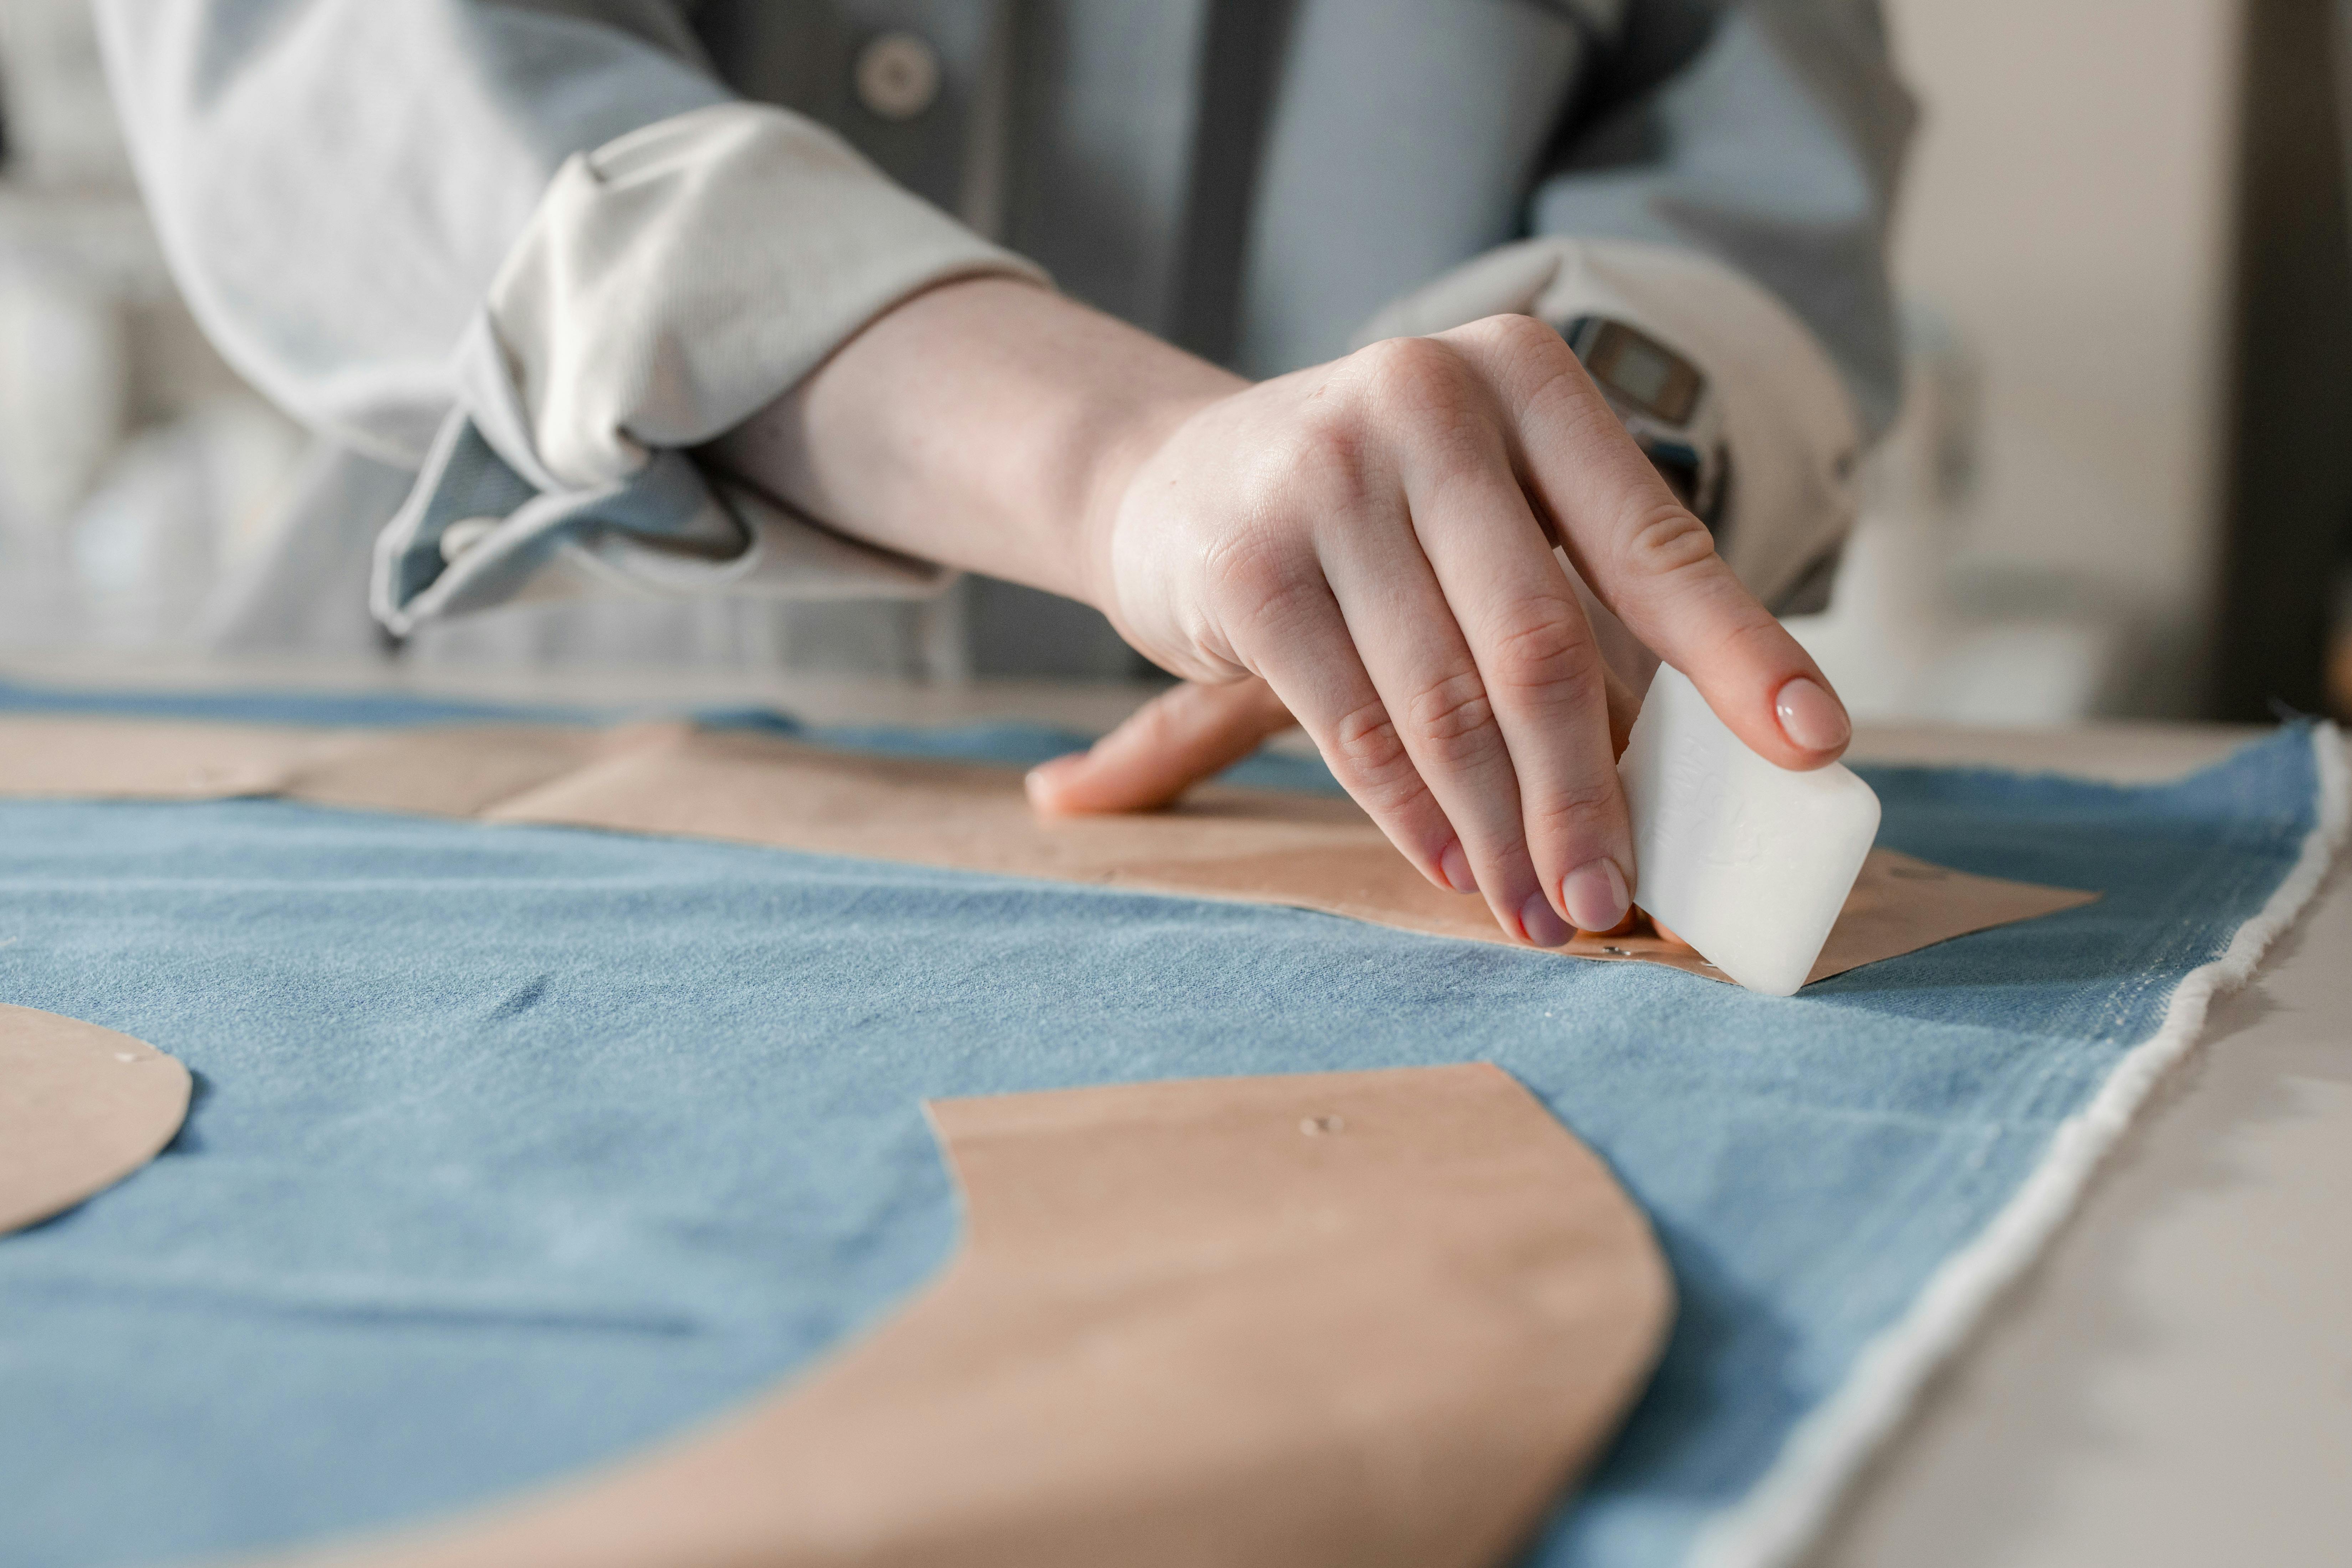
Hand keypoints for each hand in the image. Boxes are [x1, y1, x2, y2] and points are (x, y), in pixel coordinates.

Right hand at [1047, 316, 1850, 945]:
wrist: (1172, 479)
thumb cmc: (1375, 514)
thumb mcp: (1486, 515)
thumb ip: (1579, 611)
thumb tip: (1696, 775)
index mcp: (1525, 376)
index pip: (1655, 542)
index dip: (1740, 653)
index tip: (1813, 747)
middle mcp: (1426, 399)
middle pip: (1541, 643)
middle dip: (1588, 793)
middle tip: (1614, 897)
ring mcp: (1325, 476)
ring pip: (1445, 702)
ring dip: (1501, 831)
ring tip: (1538, 910)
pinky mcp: (1247, 565)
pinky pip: (1352, 728)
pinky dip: (1412, 816)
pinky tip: (1450, 867)